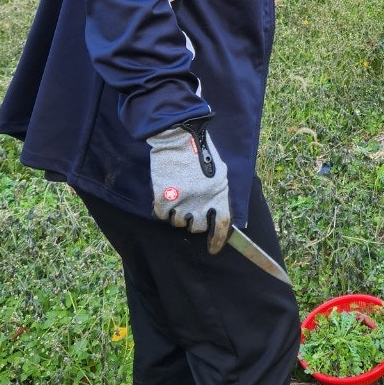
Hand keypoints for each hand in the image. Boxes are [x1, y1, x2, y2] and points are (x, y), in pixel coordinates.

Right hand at [147, 120, 230, 240]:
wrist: (177, 136)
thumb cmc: (200, 150)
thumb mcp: (219, 171)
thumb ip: (218, 192)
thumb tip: (216, 211)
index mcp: (219, 193)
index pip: (222, 225)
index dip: (218, 240)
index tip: (213, 248)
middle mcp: (202, 201)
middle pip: (197, 227)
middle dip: (194, 221)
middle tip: (190, 208)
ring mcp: (181, 201)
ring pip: (178, 223)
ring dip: (177, 215)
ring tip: (178, 197)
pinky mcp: (162, 198)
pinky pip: (161, 215)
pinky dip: (162, 209)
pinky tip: (165, 196)